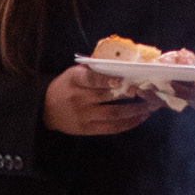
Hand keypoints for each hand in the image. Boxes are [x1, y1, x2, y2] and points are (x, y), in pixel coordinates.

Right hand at [43, 65, 160, 135]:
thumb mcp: (74, 73)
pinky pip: (111, 128)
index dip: (110, 80)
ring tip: (149, 106)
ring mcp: (84, 115)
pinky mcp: (88, 129)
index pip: (93, 79)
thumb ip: (94, 71)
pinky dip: (128, 123)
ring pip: (114, 114)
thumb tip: (123, 66)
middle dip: (131, 94)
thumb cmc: (65, 86)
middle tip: (149, 91)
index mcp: (75, 80)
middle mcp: (79, 98)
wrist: (45, 109)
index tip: (125, 79)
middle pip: (108, 97)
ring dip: (134, 110)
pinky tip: (140, 118)